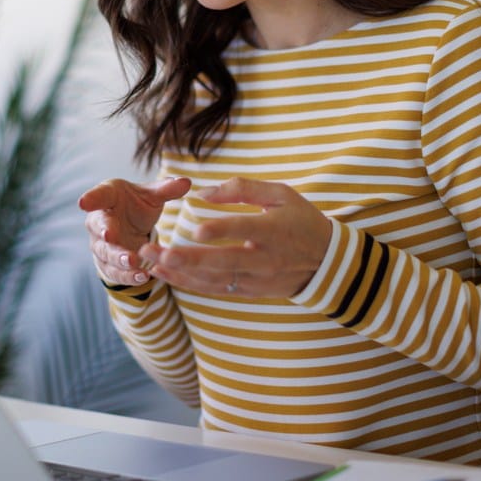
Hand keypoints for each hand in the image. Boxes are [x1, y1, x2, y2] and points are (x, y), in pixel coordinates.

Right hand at [80, 176, 191, 285]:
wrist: (130, 225)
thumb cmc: (136, 204)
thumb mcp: (151, 195)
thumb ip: (166, 189)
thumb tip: (186, 182)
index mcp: (107, 197)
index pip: (98, 196)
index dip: (91, 199)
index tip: (84, 202)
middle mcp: (98, 221)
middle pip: (98, 227)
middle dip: (105, 232)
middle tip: (111, 236)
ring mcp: (100, 244)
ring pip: (105, 253)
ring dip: (118, 259)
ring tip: (133, 263)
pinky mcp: (107, 263)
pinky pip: (114, 271)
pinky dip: (127, 276)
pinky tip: (142, 277)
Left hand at [139, 178, 332, 298]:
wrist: (328, 263)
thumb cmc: (302, 221)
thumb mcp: (281, 194)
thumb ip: (243, 189)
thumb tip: (204, 192)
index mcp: (274, 229)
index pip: (245, 229)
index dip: (221, 229)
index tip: (195, 228)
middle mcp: (264, 258)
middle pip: (222, 261)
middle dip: (186, 258)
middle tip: (155, 252)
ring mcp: (257, 278)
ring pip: (215, 280)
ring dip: (181, 274)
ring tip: (152, 264)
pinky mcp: (251, 291)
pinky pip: (217, 290)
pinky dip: (190, 284)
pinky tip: (167, 276)